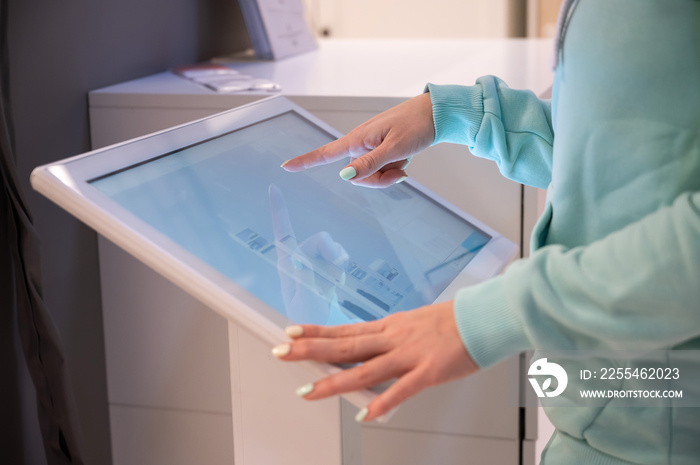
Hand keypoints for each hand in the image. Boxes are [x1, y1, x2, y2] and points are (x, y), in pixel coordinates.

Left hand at [269, 184, 350, 323]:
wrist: (322, 327)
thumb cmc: (308, 319)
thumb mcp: (305, 303)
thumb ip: (305, 282)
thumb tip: (302, 262)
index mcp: (287, 265)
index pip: (283, 234)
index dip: (279, 211)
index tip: (274, 188)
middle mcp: (300, 258)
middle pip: (319, 239)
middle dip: (331, 251)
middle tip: (337, 271)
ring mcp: (315, 260)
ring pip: (333, 247)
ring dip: (337, 263)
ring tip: (333, 284)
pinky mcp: (328, 264)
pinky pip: (341, 255)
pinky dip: (342, 266)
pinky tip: (337, 281)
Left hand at [272, 300, 479, 421]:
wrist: (482, 317)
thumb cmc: (452, 322)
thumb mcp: (414, 325)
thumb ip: (392, 340)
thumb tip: (371, 351)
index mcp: (390, 328)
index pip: (345, 331)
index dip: (316, 332)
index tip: (292, 332)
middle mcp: (393, 339)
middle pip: (345, 346)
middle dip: (310, 351)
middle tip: (282, 352)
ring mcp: (409, 355)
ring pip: (365, 369)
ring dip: (334, 382)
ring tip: (308, 391)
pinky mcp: (429, 371)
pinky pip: (402, 390)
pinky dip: (383, 402)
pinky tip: (366, 415)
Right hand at [281, 93, 434, 187]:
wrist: (436, 113)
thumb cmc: (417, 124)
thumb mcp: (394, 148)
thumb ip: (369, 164)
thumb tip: (345, 176)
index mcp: (359, 139)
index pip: (326, 153)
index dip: (305, 161)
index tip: (286, 166)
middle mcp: (361, 143)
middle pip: (356, 176)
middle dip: (378, 179)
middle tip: (401, 172)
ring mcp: (371, 147)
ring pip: (370, 175)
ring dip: (389, 173)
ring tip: (405, 159)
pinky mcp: (380, 149)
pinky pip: (381, 169)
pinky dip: (394, 167)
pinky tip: (406, 157)